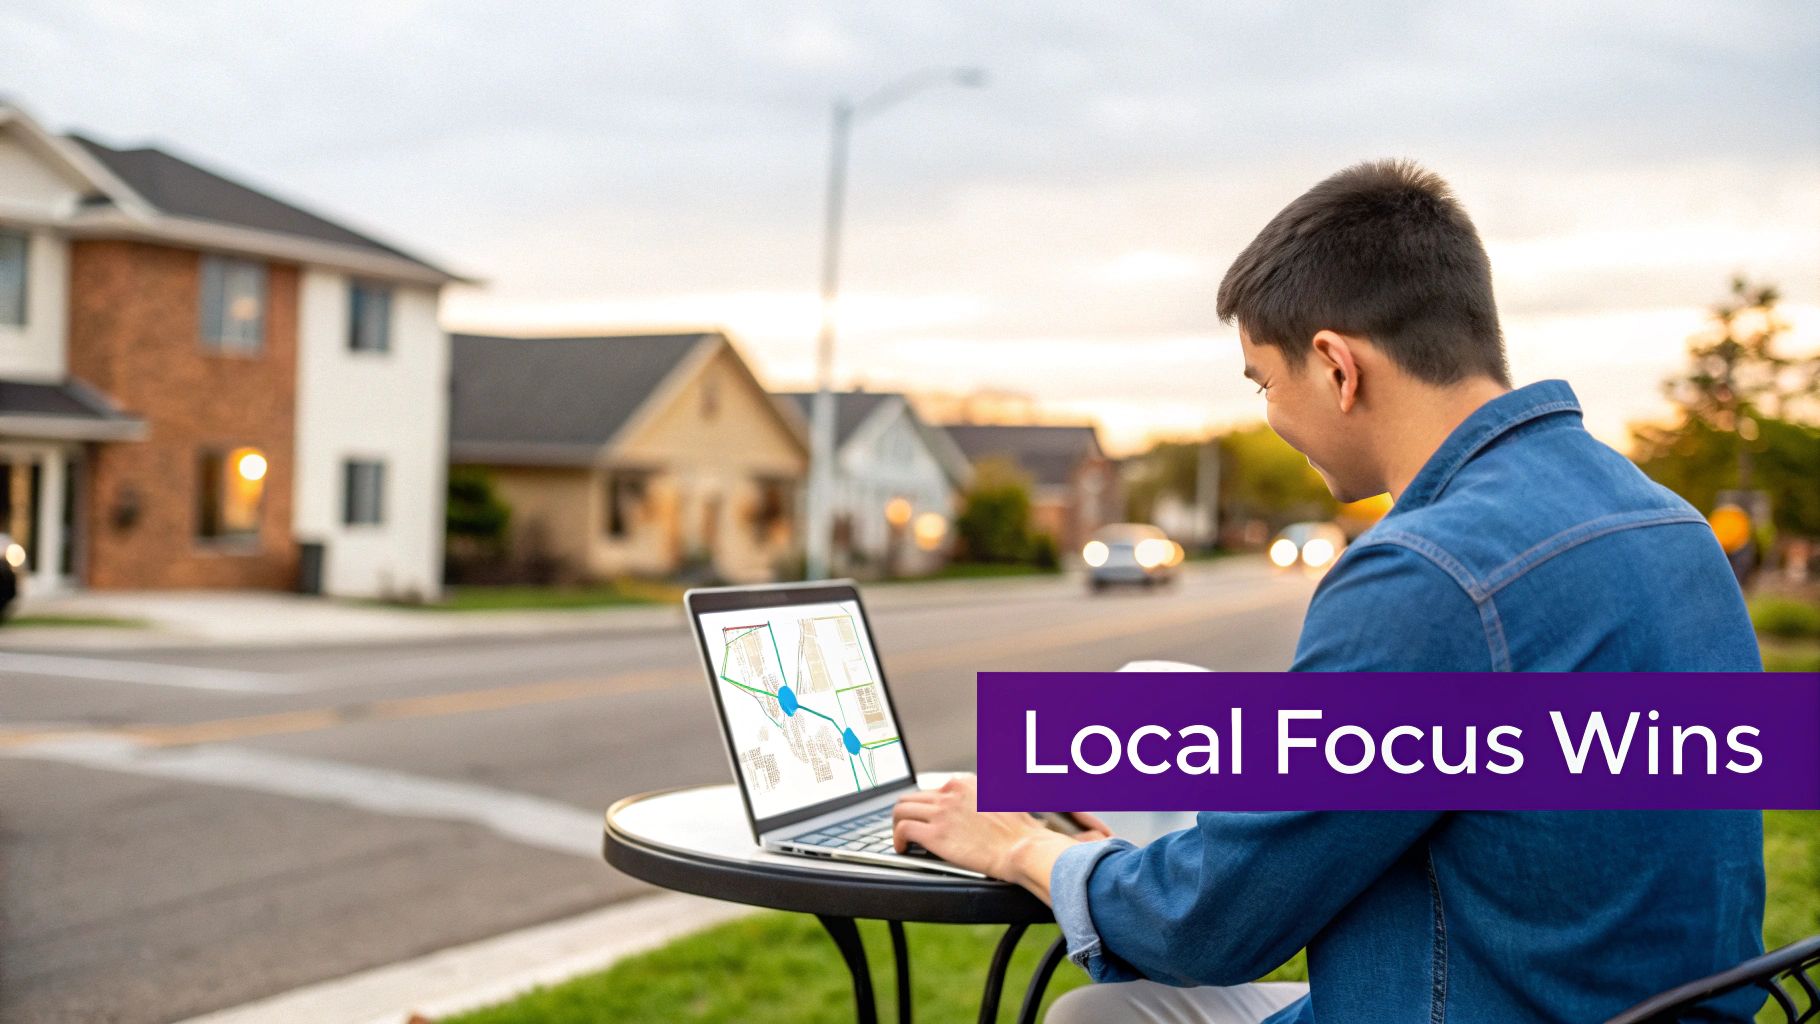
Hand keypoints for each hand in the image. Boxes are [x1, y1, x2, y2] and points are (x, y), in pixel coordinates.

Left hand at [892, 776, 1111, 882]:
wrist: (1023, 848)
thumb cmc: (1020, 832)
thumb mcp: (1009, 799)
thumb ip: (993, 795)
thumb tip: (992, 799)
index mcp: (966, 783)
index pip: (936, 789)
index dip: (930, 806)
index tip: (930, 818)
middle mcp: (951, 793)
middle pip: (913, 796)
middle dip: (908, 812)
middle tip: (909, 827)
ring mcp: (942, 812)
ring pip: (901, 809)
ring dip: (897, 823)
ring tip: (901, 838)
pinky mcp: (935, 833)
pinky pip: (903, 829)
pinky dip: (898, 838)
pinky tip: (902, 848)